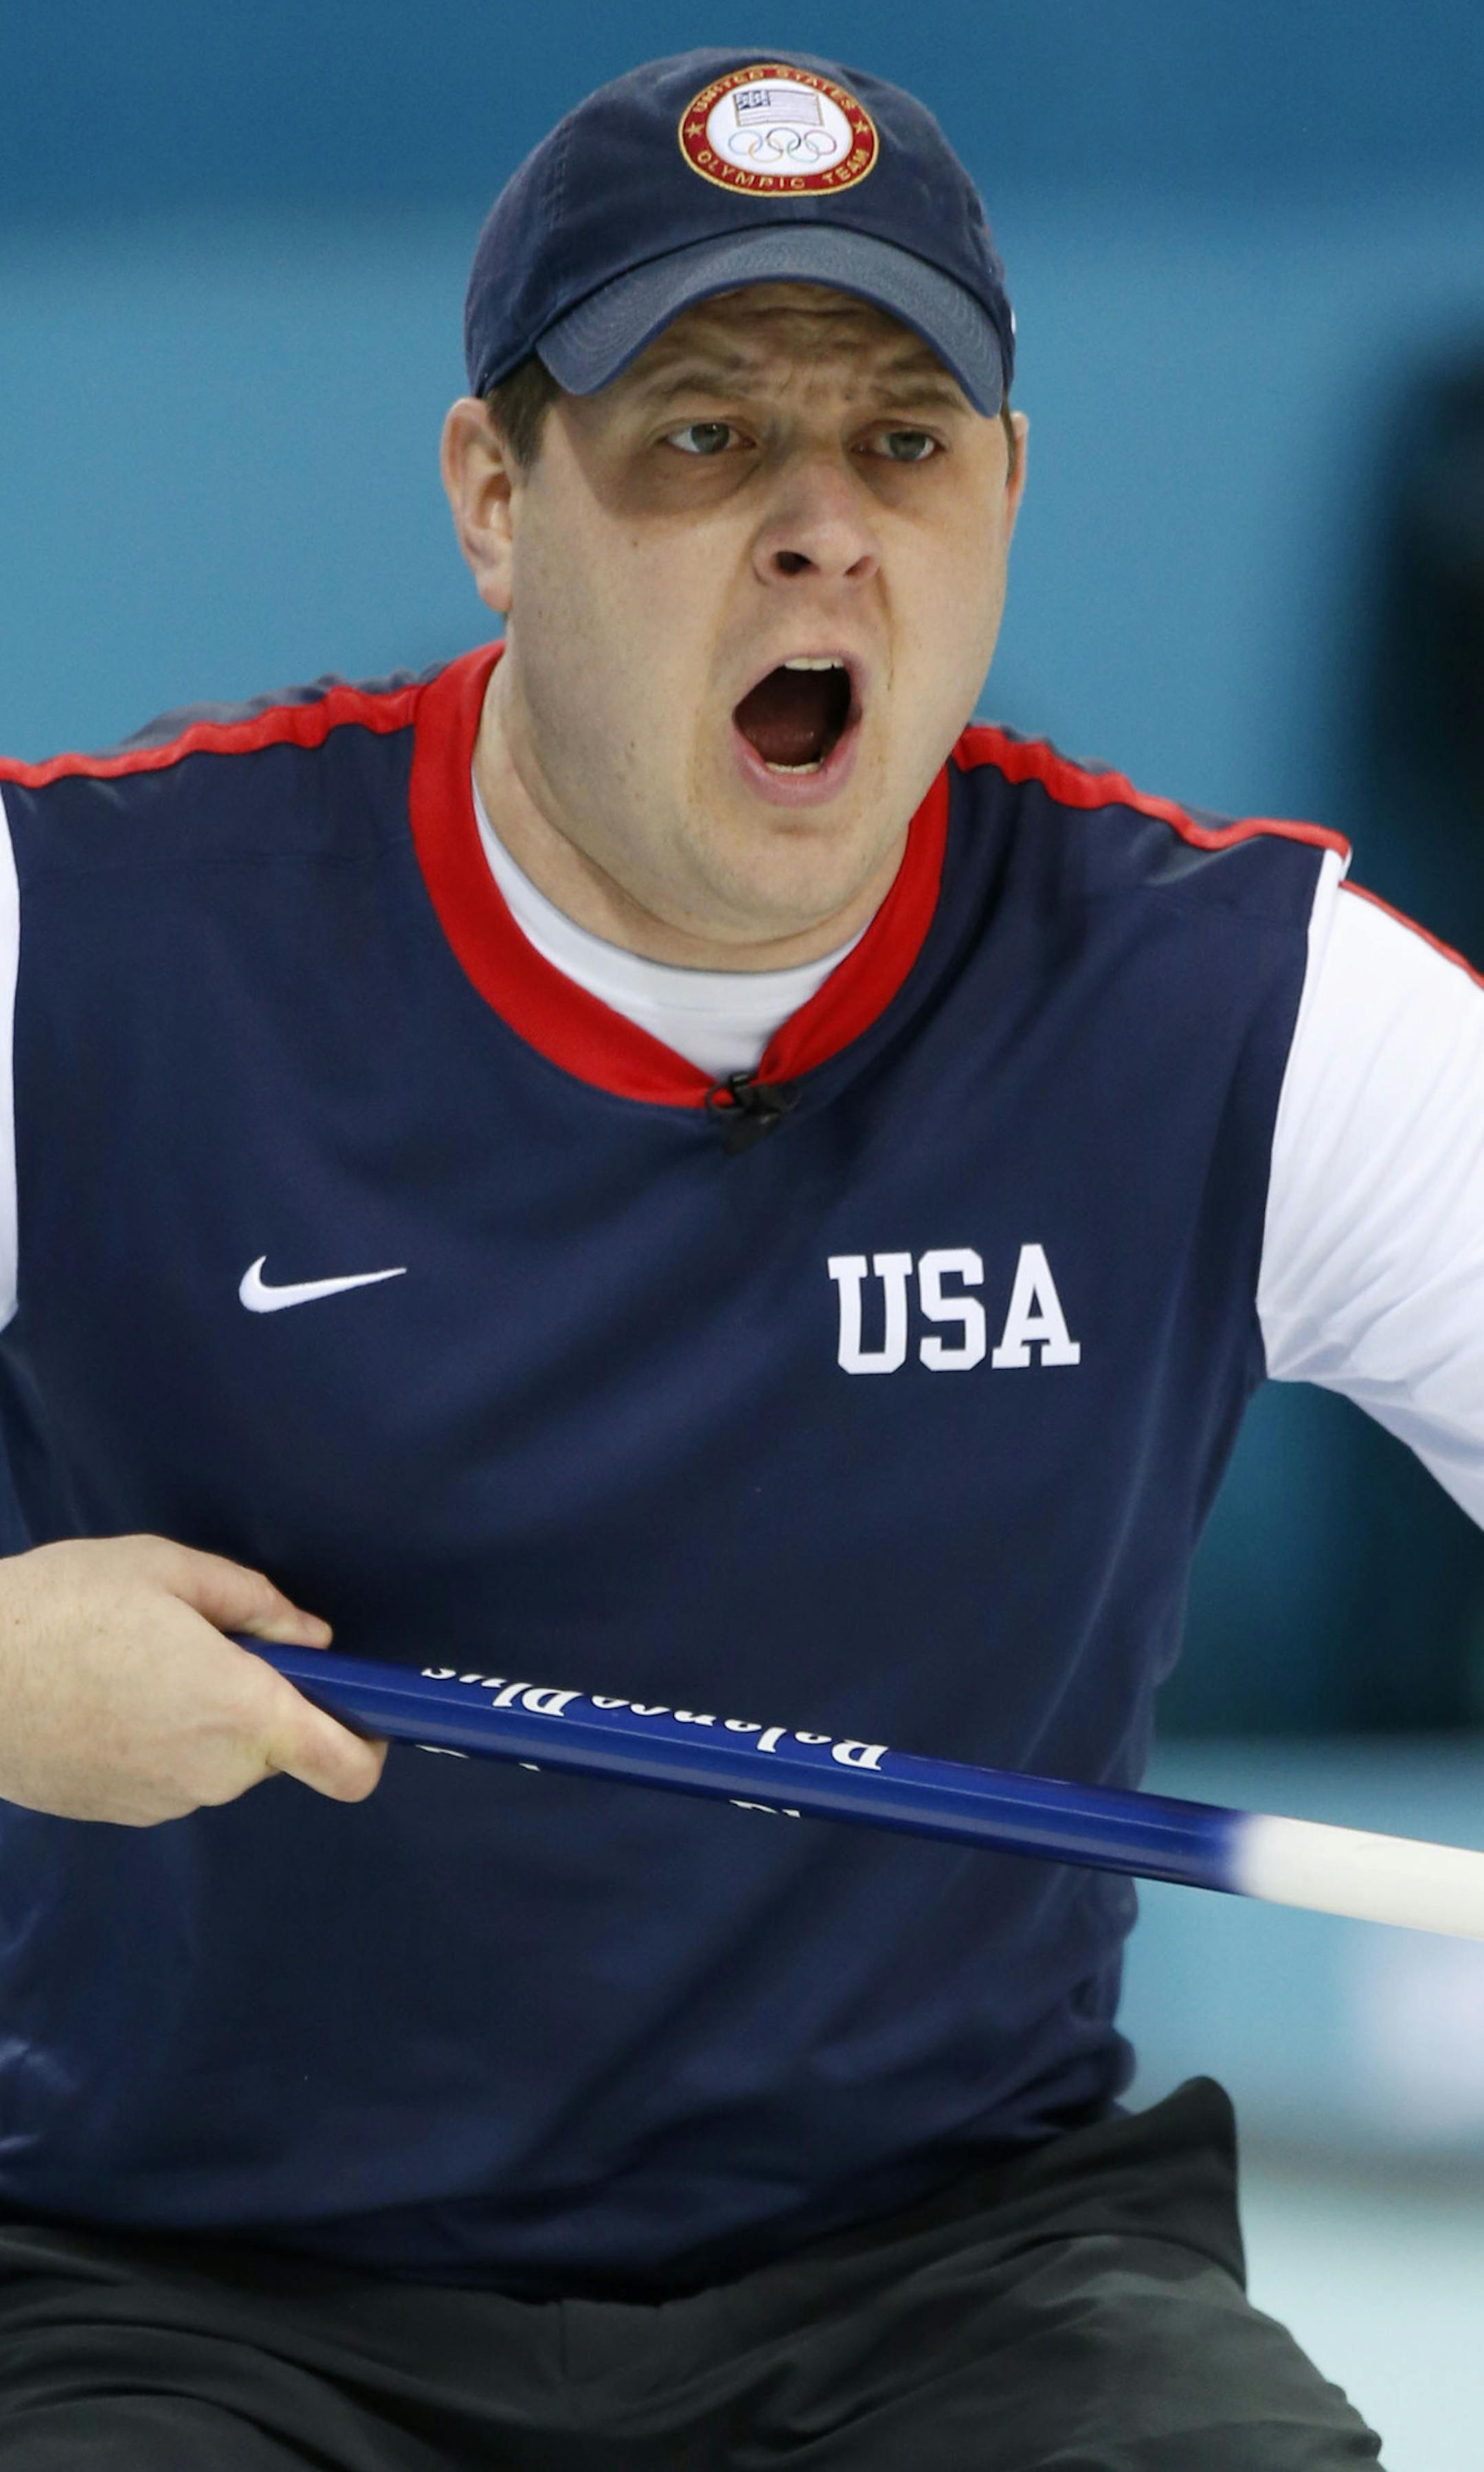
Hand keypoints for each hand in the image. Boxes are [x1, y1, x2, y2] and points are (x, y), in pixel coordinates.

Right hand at [0, 1534, 386, 1824]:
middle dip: (263, 1700)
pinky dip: (161, 1738)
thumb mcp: (167, 1571)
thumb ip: (255, 1604)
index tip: (357, 1704)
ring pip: (220, 1759)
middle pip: (277, 1747)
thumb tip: (312, 1639)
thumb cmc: (64, 1609)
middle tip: (204, 1642)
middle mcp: (214, 1772)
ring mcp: (165, 1802)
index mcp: (242, 1711)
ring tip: (141, 1660)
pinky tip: (110, 1694)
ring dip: (205, 1717)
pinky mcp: (121, 1813)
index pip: (347, 1766)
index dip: (369, 1740)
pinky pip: (172, 1773)